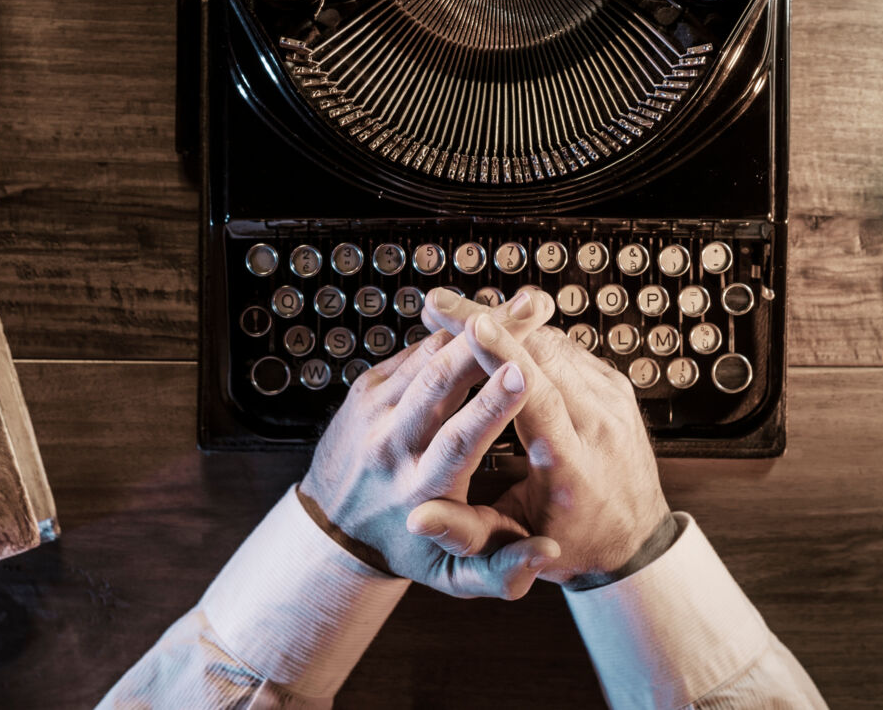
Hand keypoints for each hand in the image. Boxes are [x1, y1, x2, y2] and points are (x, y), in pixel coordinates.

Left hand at [297, 315, 561, 598]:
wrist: (332, 529)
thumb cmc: (407, 548)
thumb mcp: (451, 578)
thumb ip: (502, 572)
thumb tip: (550, 553)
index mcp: (420, 490)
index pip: (457, 441)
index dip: (491, 405)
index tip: (522, 373)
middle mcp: (393, 446)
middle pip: (439, 382)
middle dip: (488, 342)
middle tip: (534, 311)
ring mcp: (375, 413)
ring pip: (427, 356)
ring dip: (476, 325)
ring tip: (524, 304)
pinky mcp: (366, 390)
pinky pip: (414, 353)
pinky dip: (451, 333)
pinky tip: (487, 317)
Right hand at [410, 289, 671, 584]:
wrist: (637, 542)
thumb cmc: (571, 546)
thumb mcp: (514, 544)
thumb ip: (463, 531)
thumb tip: (416, 519)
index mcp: (573, 464)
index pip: (539, 395)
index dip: (503, 356)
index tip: (472, 325)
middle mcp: (600, 424)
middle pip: (544, 354)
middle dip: (488, 323)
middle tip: (438, 305)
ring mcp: (613, 400)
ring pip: (554, 342)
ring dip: (505, 324)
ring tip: (455, 312)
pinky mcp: (616, 387)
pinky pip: (566, 349)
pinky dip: (527, 336)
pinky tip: (494, 332)